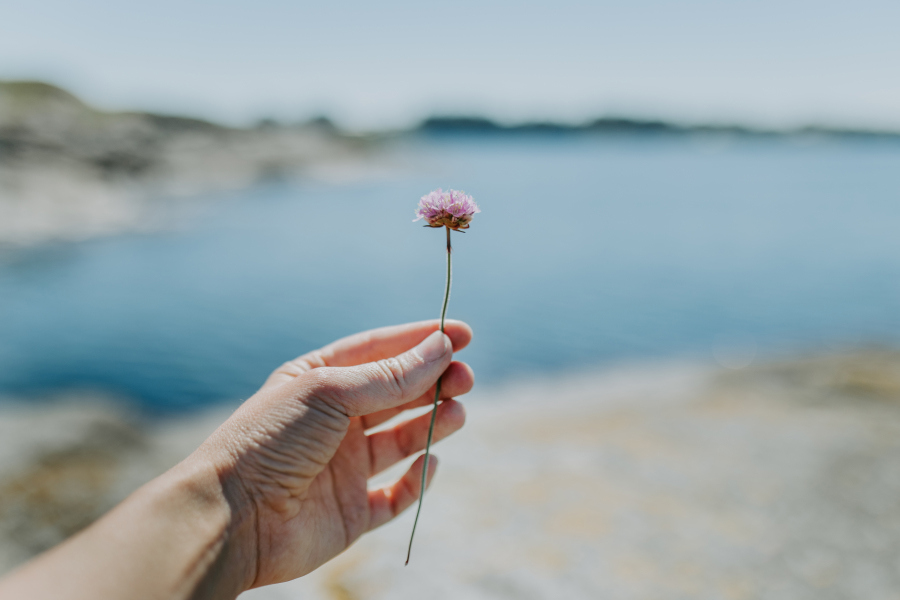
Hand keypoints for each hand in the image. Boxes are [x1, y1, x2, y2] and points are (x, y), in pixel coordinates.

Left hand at [197, 320, 473, 587]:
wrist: (233, 517)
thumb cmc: (270, 440)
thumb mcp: (331, 392)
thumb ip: (391, 376)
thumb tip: (441, 348)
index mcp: (319, 382)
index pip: (378, 352)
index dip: (420, 341)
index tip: (463, 333)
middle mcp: (333, 422)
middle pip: (396, 394)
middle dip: (434, 382)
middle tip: (466, 377)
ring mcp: (344, 467)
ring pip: (401, 440)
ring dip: (432, 423)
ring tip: (457, 411)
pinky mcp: (352, 511)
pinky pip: (396, 493)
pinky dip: (417, 479)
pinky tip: (430, 461)